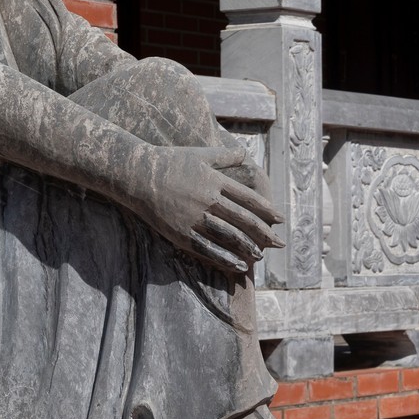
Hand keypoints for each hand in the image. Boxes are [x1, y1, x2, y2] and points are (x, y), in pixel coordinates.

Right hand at [140, 143, 283, 273]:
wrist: (137, 175)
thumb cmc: (170, 161)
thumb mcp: (200, 154)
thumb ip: (225, 155)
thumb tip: (246, 152)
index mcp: (215, 180)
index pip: (248, 199)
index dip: (266, 210)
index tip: (280, 220)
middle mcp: (208, 200)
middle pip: (242, 219)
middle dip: (263, 233)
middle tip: (279, 243)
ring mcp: (194, 217)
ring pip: (227, 235)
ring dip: (247, 247)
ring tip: (261, 255)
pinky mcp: (180, 232)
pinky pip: (207, 248)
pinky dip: (224, 258)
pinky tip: (238, 265)